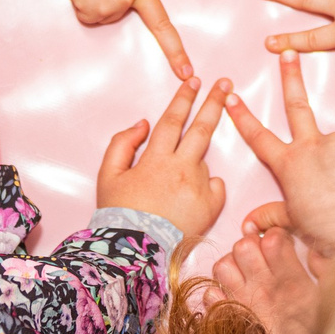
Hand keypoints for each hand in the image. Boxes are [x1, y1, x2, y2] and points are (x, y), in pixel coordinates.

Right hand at [97, 76, 231, 246]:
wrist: (135, 253)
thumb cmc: (119, 214)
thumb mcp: (108, 175)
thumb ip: (123, 143)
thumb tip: (144, 123)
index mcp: (156, 159)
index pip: (173, 120)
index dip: (184, 98)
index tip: (194, 80)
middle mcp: (182, 169)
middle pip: (202, 128)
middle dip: (214, 102)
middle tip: (225, 84)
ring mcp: (200, 187)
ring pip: (203, 162)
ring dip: (194, 164)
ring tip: (175, 184)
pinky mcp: (211, 206)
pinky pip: (216, 186)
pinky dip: (207, 185)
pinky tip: (191, 196)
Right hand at [210, 226, 320, 333]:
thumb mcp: (327, 307)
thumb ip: (325, 276)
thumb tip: (317, 251)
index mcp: (291, 278)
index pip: (273, 237)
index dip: (272, 238)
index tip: (278, 249)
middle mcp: (266, 284)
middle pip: (243, 245)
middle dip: (248, 250)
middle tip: (260, 269)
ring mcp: (246, 299)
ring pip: (225, 264)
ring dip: (230, 269)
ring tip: (243, 288)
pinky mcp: (230, 317)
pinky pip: (211, 294)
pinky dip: (215, 296)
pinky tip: (230, 308)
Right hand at [224, 50, 334, 256]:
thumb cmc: (325, 225)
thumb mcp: (293, 220)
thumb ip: (271, 215)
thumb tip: (249, 223)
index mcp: (288, 164)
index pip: (258, 136)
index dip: (242, 117)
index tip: (231, 97)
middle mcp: (309, 146)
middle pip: (296, 105)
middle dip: (290, 76)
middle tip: (288, 52)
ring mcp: (334, 142)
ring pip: (328, 141)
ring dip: (331, 155)